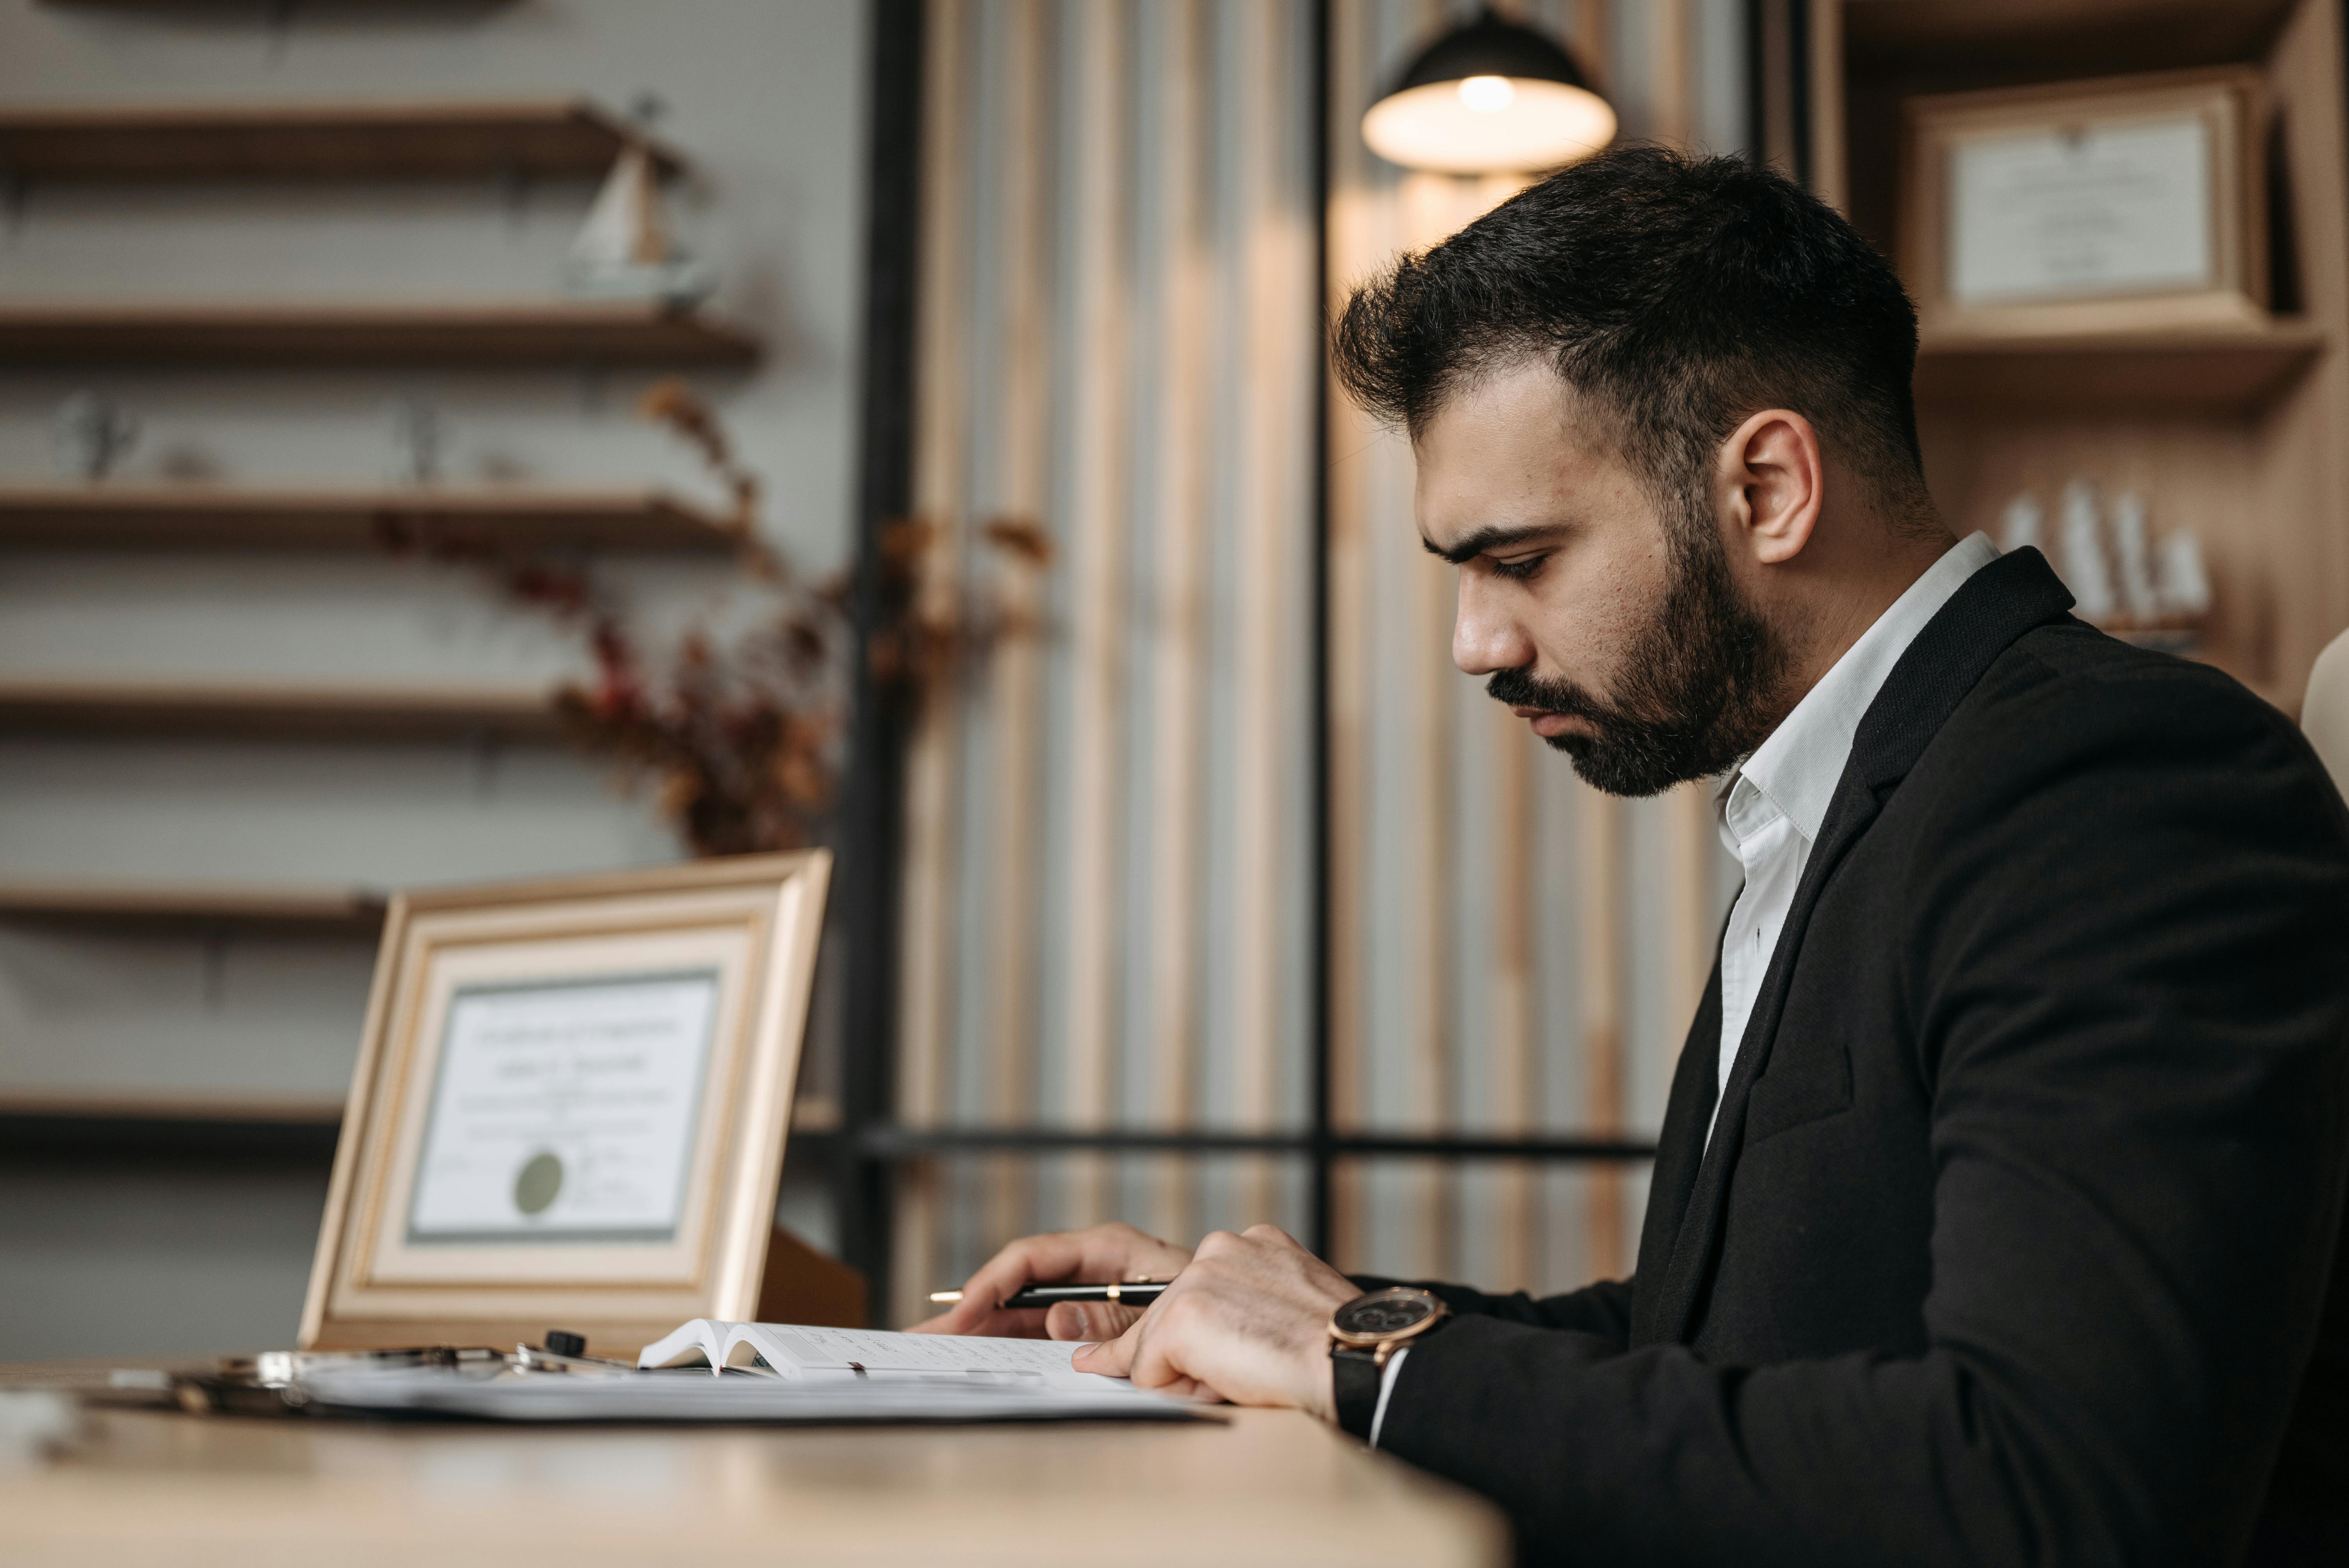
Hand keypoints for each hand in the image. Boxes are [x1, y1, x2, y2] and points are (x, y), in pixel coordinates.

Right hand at [906, 1221, 1193, 1340]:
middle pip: (1020, 1287)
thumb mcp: (1167, 1309)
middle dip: (973, 1311)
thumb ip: (1113, 1317)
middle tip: (926, 1337)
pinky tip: (985, 1359)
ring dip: (985, 1331)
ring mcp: (1094, 1298)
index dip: (994, 1283)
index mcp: (1110, 1250)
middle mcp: (1095, 1269)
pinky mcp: (1098, 1324)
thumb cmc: (1217, 1305)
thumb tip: (1056, 1320)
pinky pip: (1049, 1332)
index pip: (1034, 1259)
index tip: (965, 1311)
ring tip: (940, 1351)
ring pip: (1028, 1312)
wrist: (1255, 1324)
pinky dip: (1016, 1344)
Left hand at [1069, 1225, 1357, 1416]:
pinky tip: (1230, 1383)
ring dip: (1191, 1375)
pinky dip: (1180, 1392)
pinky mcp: (1181, 1316)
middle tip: (1254, 1370)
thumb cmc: (1338, 1352)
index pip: (1196, 1297)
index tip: (1243, 1352)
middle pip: (1167, 1319)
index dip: (1210, 1340)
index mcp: (1253, 1245)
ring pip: (1153, 1345)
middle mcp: (1220, 1248)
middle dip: (1196, 1359)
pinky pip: (1147, 1371)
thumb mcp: (1291, 1309)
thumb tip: (1211, 1342)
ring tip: (1248, 1374)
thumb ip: (1249, 1308)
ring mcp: (1197, 1278)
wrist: (1356, 1363)